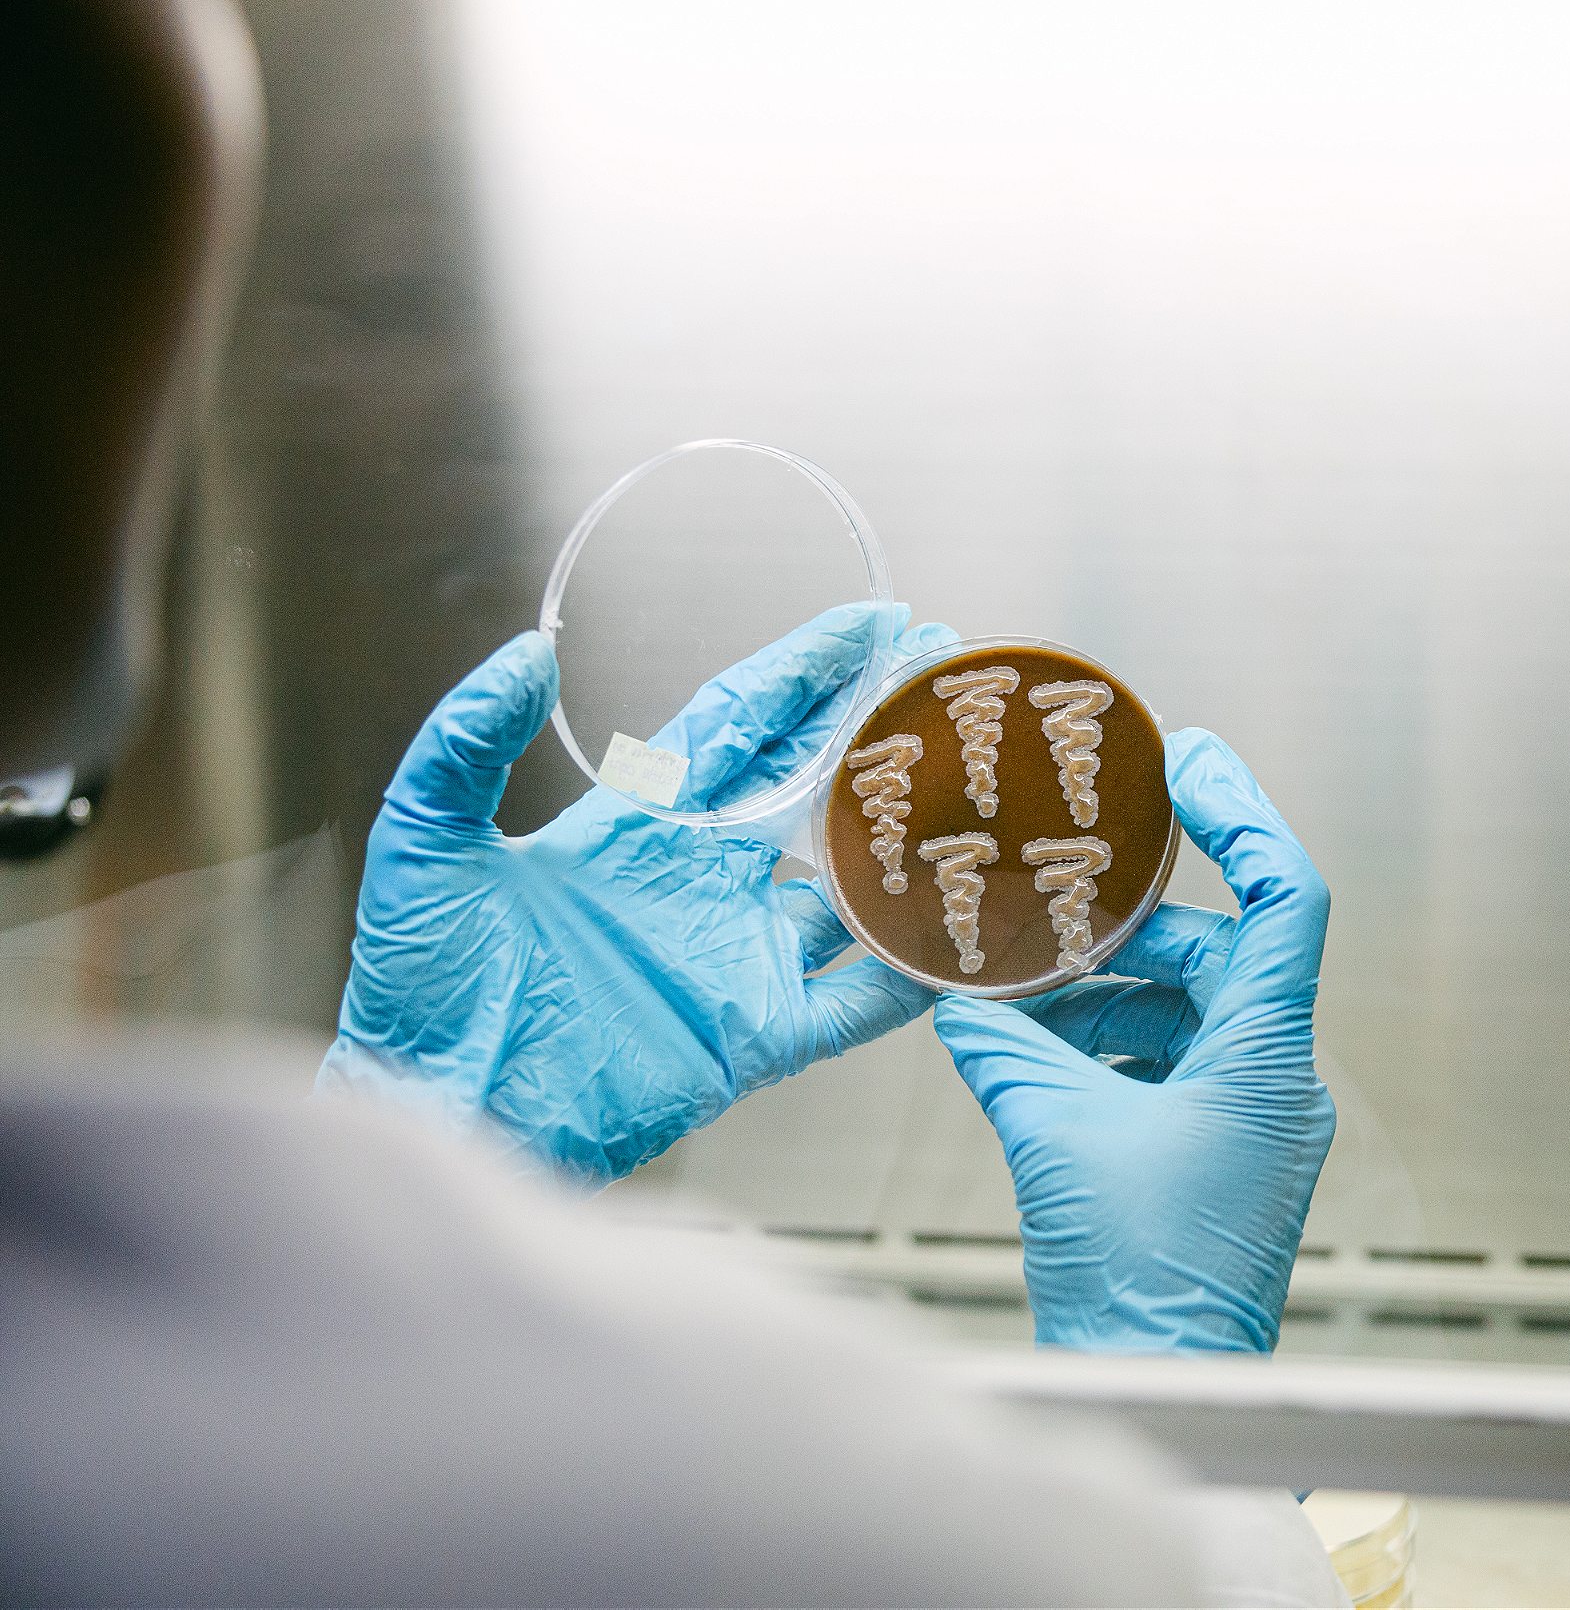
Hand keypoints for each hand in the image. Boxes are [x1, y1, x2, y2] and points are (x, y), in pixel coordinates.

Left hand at [319, 603, 951, 1185]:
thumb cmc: (419, 989)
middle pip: (814, 787)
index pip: (741, 725)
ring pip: (853, 887)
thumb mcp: (425, 844)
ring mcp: (736, 956)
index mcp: (636, 826)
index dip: (805, 671)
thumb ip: (467, 742)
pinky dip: (913, 973)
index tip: (872, 624)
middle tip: (951, 681)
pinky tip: (968, 938)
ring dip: (913, 842)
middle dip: (882, 731)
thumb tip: (526, 651)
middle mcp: (701, 882)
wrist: (435, 1112)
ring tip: (983, 791)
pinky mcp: (754, 1035)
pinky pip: (856, 1000)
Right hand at [934, 729, 1335, 1354]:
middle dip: (1124, 932)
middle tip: (1048, 906)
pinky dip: (1106, 1050)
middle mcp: (1274, 1083)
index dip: (1244, 819)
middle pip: (1216, 955)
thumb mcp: (1055, 1137)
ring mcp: (1252, 1123)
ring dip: (1103, 997)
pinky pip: (1168, 1067)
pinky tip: (1034, 1054)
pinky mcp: (1218, 1157)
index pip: (1286, 900)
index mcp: (1267, 1060)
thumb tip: (964, 1002)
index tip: (1191, 768)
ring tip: (1019, 994)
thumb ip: (1007, 1050)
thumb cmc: (1141, 1287)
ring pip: (1185, 1013)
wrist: (1159, 1389)